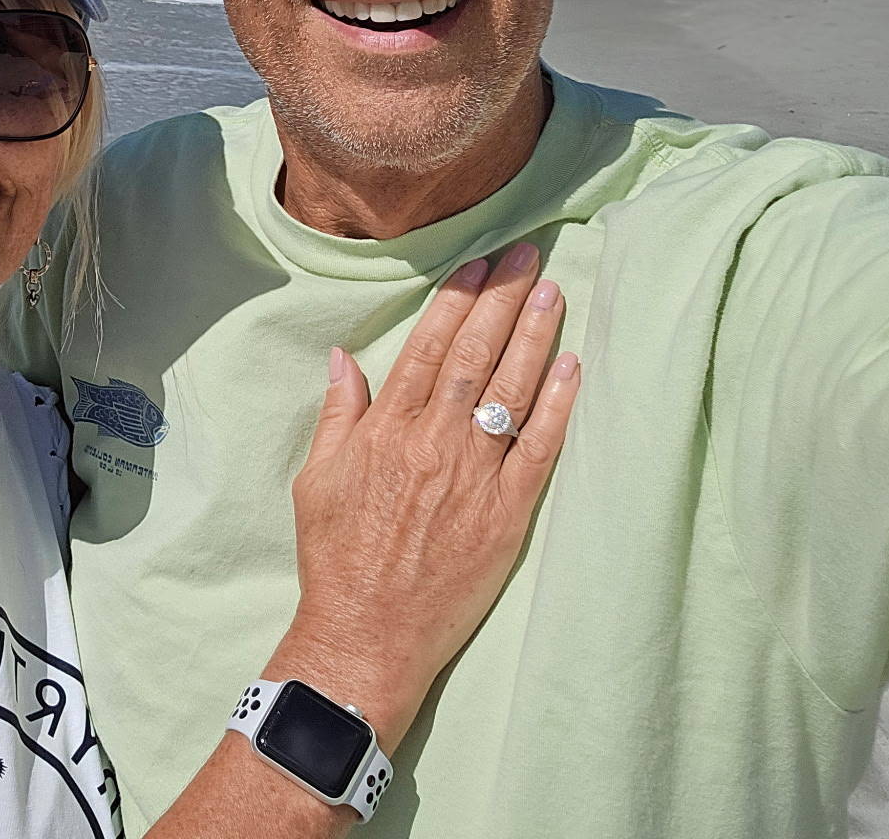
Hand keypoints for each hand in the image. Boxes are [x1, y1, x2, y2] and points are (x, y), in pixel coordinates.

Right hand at [277, 244, 578, 745]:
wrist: (367, 631)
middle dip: (502, 299)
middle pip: (476, 355)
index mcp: (387, 430)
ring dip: (534, 336)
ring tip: (552, 291)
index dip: (456, 300)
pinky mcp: (506, 515)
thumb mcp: (316, 478)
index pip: (429, 347)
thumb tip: (345, 358)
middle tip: (527, 255)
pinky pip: (539, 449)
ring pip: (511, 390)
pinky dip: (557, 405)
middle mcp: (433, 443)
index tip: (478, 263)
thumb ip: (338, 415)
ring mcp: (473, 477)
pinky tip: (572, 367)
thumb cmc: (336, 557)